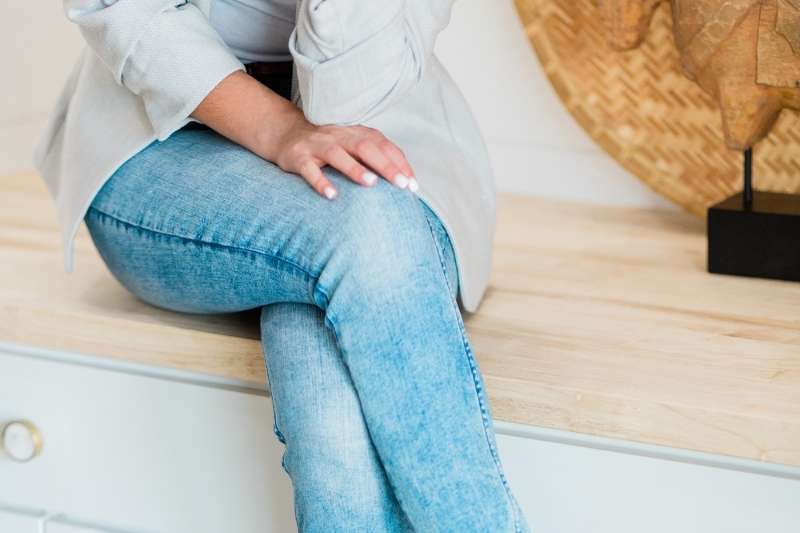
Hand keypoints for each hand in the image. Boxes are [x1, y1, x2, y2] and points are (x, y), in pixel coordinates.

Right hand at [269, 116, 417, 198]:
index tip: (413, 184)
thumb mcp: (352, 147)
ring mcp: (317, 145)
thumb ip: (375, 159)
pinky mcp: (298, 157)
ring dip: (355, 168)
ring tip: (371, 183)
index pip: (383, 144)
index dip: (399, 163)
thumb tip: (406, 181)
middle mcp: (339, 135)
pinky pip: (309, 170)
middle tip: (402, 185)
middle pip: (365, 147)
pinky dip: (320, 182)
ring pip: (338, 154)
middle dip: (386, 165)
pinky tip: (332, 195)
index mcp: (355, 132)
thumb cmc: (328, 146)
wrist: (286, 135)